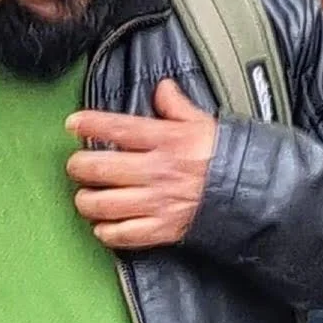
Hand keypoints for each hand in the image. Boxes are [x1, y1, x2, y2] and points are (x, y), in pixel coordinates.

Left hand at [66, 79, 217, 248]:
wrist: (249, 192)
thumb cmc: (224, 157)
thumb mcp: (202, 123)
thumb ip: (177, 106)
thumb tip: (162, 89)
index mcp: (166, 141)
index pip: (118, 128)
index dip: (90, 124)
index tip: (73, 123)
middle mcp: (157, 171)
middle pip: (101, 169)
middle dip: (79, 167)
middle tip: (76, 165)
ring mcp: (157, 202)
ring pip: (104, 204)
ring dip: (86, 200)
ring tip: (85, 196)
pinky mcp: (162, 228)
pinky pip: (123, 234)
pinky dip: (106, 231)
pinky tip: (102, 225)